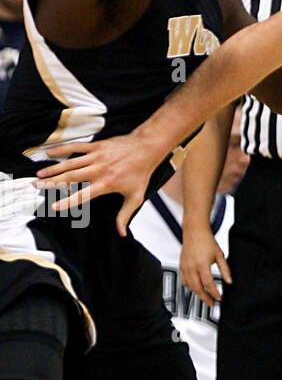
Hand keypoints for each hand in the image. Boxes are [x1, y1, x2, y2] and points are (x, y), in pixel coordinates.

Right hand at [35, 131, 167, 235]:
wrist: (146, 149)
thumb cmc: (141, 174)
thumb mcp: (135, 198)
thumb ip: (124, 215)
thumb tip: (121, 233)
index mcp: (106, 184)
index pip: (82, 195)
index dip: (67, 201)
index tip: (54, 206)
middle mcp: (98, 170)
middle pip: (70, 178)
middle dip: (52, 183)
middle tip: (37, 187)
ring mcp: (96, 157)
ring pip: (69, 164)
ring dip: (53, 169)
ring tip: (39, 175)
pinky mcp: (95, 146)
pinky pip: (75, 147)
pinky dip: (61, 150)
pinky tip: (49, 153)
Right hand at [181, 226, 231, 307]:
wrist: (195, 231)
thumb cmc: (206, 241)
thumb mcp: (219, 256)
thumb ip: (225, 270)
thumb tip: (229, 281)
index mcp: (202, 264)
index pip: (208, 284)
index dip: (214, 293)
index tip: (219, 298)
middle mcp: (192, 266)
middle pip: (197, 288)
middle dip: (205, 298)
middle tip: (212, 303)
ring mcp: (185, 267)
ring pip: (190, 286)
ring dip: (198, 293)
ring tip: (206, 296)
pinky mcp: (181, 266)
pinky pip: (184, 281)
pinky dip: (190, 287)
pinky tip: (196, 288)